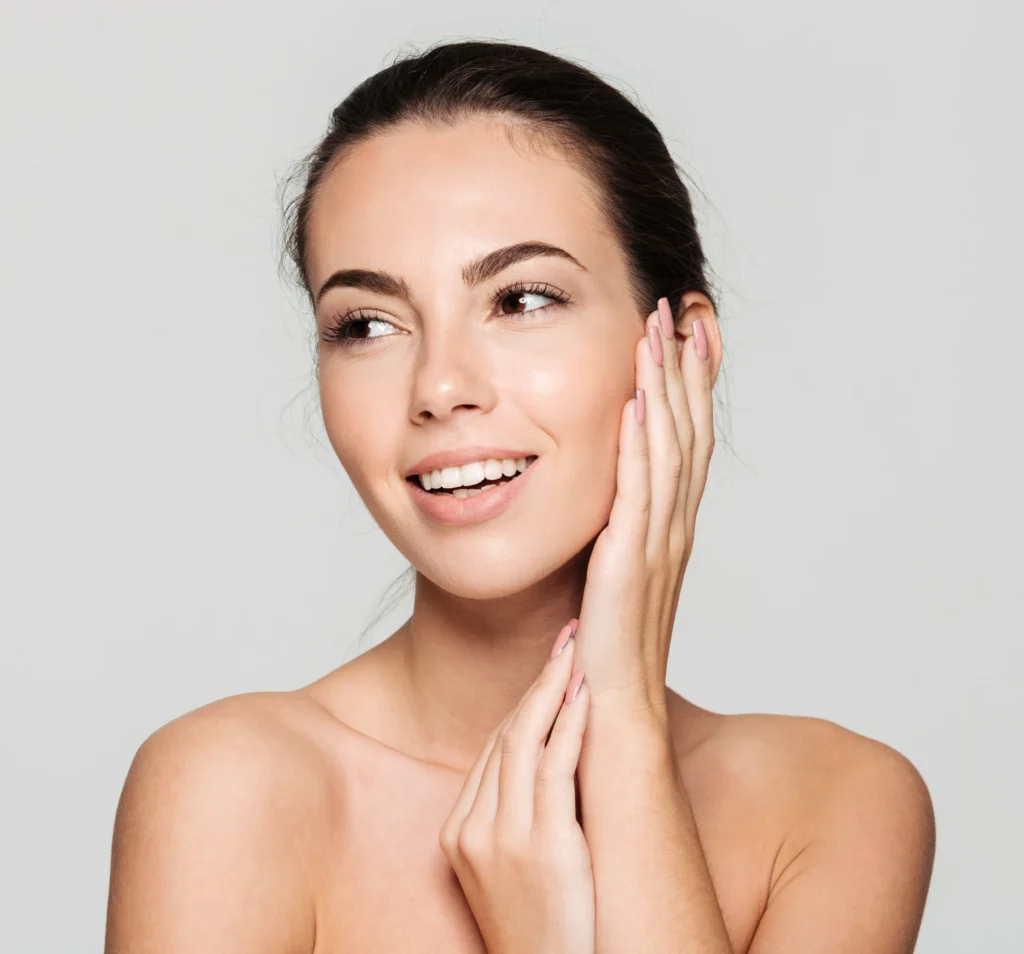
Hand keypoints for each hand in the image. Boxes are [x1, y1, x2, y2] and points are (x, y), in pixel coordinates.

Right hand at [439, 623, 594, 953]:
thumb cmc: (541, 934)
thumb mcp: (509, 874)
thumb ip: (515, 822)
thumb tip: (546, 772)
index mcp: (459, 833)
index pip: (493, 749)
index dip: (525, 703)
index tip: (549, 669)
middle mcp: (473, 830)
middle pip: (506, 736)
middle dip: (539, 682)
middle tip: (567, 638)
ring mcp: (504, 840)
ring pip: (525, 742)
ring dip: (555, 688)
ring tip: (579, 650)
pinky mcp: (543, 850)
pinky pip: (554, 770)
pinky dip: (570, 725)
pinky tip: (587, 695)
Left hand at [574, 294, 720, 716]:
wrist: (614, 715)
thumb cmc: (609, 651)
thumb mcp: (614, 576)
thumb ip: (615, 534)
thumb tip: (603, 505)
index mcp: (669, 528)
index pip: (686, 441)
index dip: (691, 386)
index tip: (688, 334)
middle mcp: (673, 528)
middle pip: (687, 432)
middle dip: (684, 369)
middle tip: (682, 309)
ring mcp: (656, 545)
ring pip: (668, 451)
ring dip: (664, 388)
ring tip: (657, 330)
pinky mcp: (628, 564)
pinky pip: (636, 493)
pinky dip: (637, 445)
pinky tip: (630, 402)